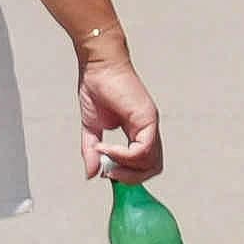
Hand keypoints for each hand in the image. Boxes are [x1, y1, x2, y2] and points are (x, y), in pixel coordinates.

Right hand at [76, 48, 163, 182]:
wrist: (99, 66)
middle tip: (110, 173)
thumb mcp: (91, 128)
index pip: (144, 164)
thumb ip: (92, 152)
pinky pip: (144, 149)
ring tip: (106, 158)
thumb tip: (91, 174)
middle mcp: (148, 130)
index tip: (106, 172)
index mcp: (139, 132)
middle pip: (152, 168)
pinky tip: (108, 149)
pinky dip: (126, 156)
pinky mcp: (148, 118)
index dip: (128, 174)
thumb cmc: (98, 88)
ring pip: (151, 162)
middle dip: (131, 177)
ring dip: (126, 167)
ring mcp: (151, 125)